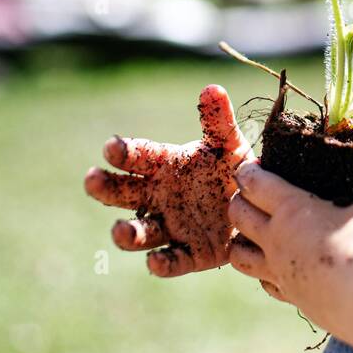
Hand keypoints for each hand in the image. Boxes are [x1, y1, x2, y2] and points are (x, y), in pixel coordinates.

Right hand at [84, 84, 254, 277]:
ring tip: (120, 230)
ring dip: (127, 233)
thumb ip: (218, 121)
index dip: (124, 151)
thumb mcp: (229, 144)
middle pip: (123, 193)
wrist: (260, 207)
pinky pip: (172, 261)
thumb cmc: (234, 170)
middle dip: (105, 188)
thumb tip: (212, 89)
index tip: (111, 147)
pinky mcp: (190, 254)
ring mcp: (171, 227)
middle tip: (92, 179)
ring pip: (140, 233)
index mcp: (164, 166)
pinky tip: (155, 262)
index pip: (137, 156)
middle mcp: (159, 197)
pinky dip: (162, 263)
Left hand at [225, 160, 352, 323]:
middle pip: (237, 215)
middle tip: (250, 196)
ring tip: (252, 235)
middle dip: (238, 201)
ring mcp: (279, 271)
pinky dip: (264, 274)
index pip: (255, 183)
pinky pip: (264, 284)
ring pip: (238, 255)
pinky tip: (278, 270)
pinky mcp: (291, 296)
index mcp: (293, 208)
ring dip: (240, 241)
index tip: (250, 167)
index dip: (248, 172)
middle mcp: (277, 239)